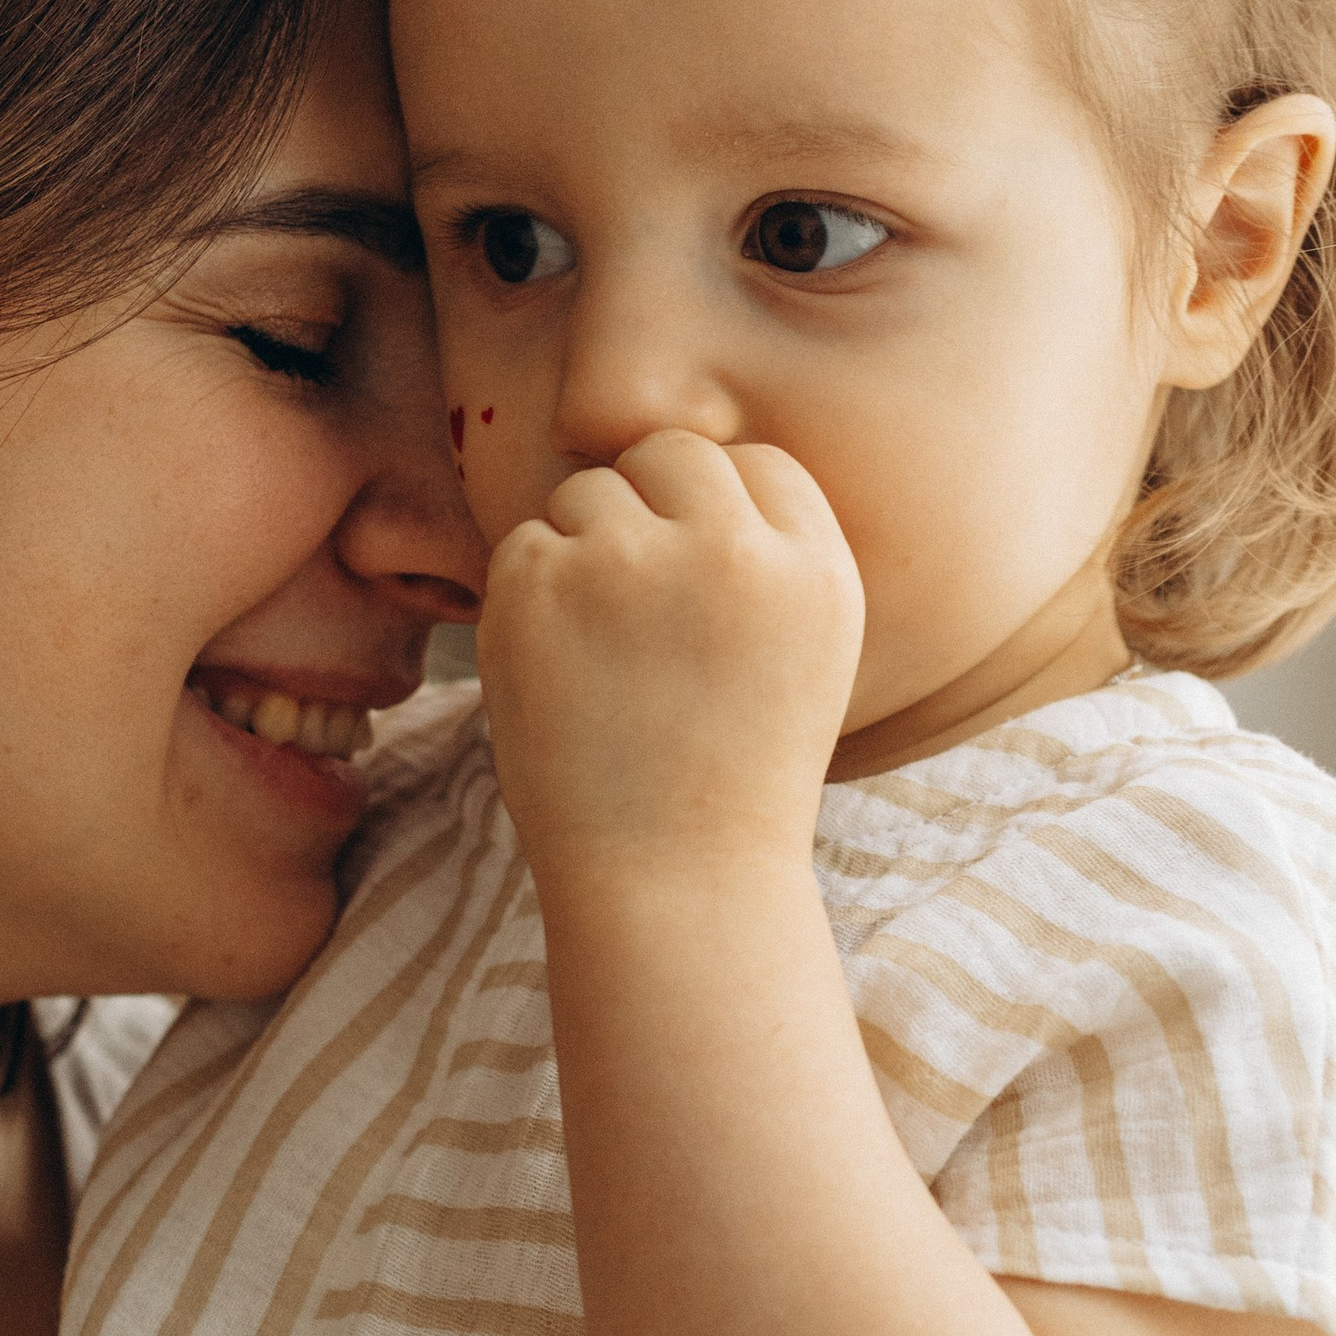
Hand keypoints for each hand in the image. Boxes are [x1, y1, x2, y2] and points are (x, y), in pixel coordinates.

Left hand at [478, 428, 862, 892]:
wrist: (669, 881)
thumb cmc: (729, 776)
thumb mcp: (804, 656)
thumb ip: (767, 556)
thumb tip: (682, 472)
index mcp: (815, 567)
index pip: (759, 464)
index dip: (717, 514)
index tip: (697, 582)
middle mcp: (731, 549)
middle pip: (669, 454)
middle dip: (645, 513)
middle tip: (635, 614)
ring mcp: (631, 562)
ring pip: (586, 492)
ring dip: (580, 555)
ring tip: (603, 657)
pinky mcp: (542, 584)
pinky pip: (520, 544)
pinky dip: (525, 599)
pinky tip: (558, 672)